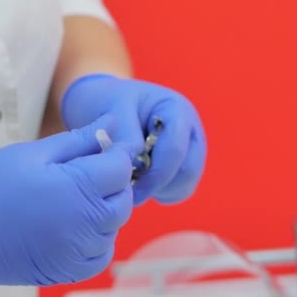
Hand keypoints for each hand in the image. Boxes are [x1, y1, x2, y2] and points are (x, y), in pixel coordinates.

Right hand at [0, 116, 132, 291]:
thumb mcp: (32, 154)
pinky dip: (98, 239)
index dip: (115, 153)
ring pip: (115, 227)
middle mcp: (82, 226)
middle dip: (113, 181)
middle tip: (86, 171)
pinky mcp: (68, 272)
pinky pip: (101, 254)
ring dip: (106, 209)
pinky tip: (75, 225)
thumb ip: (77, 140)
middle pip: (123, 199)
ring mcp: (77, 253)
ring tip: (75, 197)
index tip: (101, 148)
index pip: (121, 168)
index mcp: (74, 190)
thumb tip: (110, 123)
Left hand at [61, 74, 206, 205]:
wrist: (106, 104)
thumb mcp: (113, 110)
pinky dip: (158, 193)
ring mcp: (190, 150)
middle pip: (187, 171)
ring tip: (129, 183)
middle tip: (127, 192)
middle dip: (157, 185)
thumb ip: (125, 134)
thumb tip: (137, 162)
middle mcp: (190, 130)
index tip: (128, 187)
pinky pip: (177, 191)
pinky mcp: (182, 167)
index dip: (154, 173)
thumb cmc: (109, 103)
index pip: (175, 149)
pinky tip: (137, 184)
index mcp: (177, 110)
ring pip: (184, 185)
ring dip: (157, 191)